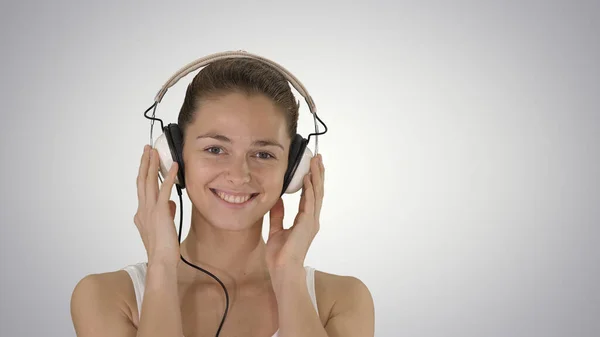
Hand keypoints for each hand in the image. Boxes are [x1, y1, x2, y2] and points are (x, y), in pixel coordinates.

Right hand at [133, 145, 179, 266]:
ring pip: (150, 182)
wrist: (161, 260)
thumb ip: (165, 213)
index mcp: (141, 214)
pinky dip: (169, 177)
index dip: (144, 173)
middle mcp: (143, 209)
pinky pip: (165, 190)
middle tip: (147, 149)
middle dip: (145, 163)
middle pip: (142, 181)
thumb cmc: (162, 248)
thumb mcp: (163, 227)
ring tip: (154, 152)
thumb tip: (170, 204)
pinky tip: (174, 166)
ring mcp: (150, 210)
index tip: (147, 161)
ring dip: (152, 165)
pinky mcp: (161, 212)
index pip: (142, 189)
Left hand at [266, 154, 324, 271]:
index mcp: (305, 221)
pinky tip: (308, 178)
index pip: (310, 196)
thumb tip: (276, 200)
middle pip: (317, 192)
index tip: (312, 167)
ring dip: (316, 177)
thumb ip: (278, 215)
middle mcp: (311, 219)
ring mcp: (311, 222)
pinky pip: (310, 203)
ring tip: (316, 162)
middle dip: (318, 174)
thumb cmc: (280, 256)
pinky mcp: (307, 225)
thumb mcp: (276, 230)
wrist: (283, 270)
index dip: (312, 180)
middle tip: (318, 158)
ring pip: (316, 194)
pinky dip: (310, 190)